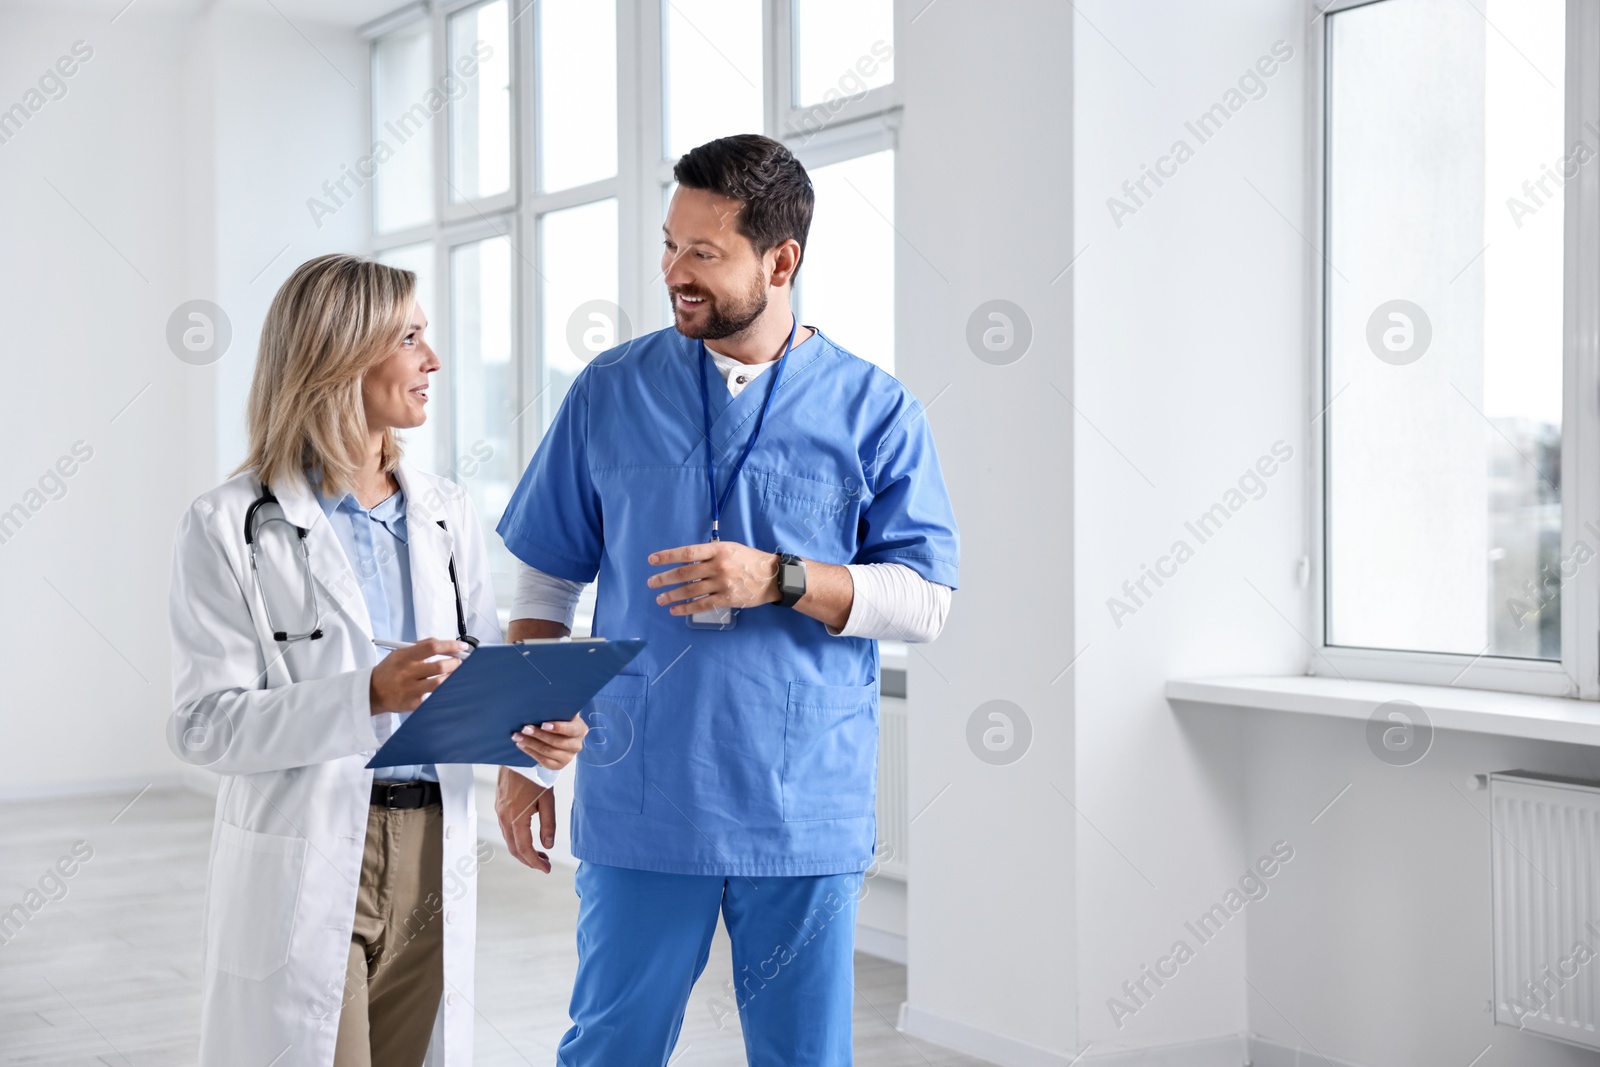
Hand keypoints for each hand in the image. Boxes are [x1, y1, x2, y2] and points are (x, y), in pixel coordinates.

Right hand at [369, 638, 468, 713]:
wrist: (371, 692)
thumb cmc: (390, 670)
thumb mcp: (400, 653)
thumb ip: (421, 646)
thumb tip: (446, 644)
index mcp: (404, 657)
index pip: (432, 647)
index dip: (451, 645)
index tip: (462, 646)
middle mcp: (407, 673)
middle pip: (440, 666)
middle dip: (455, 663)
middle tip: (459, 662)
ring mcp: (410, 690)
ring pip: (440, 683)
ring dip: (452, 677)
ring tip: (455, 674)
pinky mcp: (413, 704)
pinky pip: (434, 698)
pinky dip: (443, 692)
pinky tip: (447, 689)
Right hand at [496, 767, 554, 872]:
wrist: (519, 755)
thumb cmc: (536, 775)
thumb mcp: (548, 800)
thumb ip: (548, 825)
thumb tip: (548, 846)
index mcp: (516, 817)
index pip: (524, 849)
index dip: (535, 863)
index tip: (547, 869)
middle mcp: (503, 817)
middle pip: (514, 848)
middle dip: (529, 860)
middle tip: (545, 865)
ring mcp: (499, 811)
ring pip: (509, 840)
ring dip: (523, 850)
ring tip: (540, 854)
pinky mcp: (499, 806)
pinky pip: (506, 829)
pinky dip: (517, 839)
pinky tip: (528, 838)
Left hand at [511, 714, 587, 769]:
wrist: (561, 737)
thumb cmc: (560, 721)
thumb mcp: (563, 714)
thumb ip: (557, 711)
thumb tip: (543, 705)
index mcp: (580, 730)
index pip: (571, 730)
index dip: (558, 728)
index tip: (543, 724)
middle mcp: (576, 745)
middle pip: (556, 742)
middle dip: (538, 735)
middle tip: (525, 728)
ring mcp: (568, 757)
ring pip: (547, 751)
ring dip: (530, 743)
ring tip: (518, 736)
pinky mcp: (558, 765)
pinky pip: (543, 760)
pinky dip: (530, 752)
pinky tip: (521, 745)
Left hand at [647, 541, 779, 614]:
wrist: (772, 577)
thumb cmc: (749, 560)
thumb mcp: (730, 549)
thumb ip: (709, 554)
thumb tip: (686, 562)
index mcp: (718, 550)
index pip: (687, 553)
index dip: (668, 556)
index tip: (652, 560)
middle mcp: (718, 566)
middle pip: (685, 573)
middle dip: (664, 579)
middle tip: (651, 583)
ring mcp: (723, 583)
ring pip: (690, 590)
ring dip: (672, 595)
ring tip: (660, 598)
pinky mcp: (727, 599)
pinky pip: (702, 604)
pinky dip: (686, 608)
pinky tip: (675, 610)